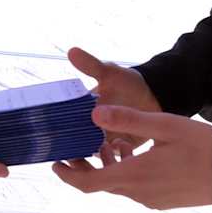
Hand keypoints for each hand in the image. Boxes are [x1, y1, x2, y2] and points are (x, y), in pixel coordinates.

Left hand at [52, 105, 211, 209]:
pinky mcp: (163, 201)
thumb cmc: (202, 146)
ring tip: (112, 144)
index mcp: (134, 174)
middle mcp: (139, 192)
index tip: (55, 163)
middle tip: (81, 145)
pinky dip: (127, 173)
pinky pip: (136, 188)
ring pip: (120, 185)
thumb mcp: (164, 125)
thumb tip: (94, 114)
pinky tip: (136, 154)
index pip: (89, 183)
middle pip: (102, 184)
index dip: (68, 175)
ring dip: (110, 167)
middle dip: (87, 165)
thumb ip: (129, 120)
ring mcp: (151, 199)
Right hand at [67, 47, 160, 163]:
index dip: (58, 129)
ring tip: (107, 145)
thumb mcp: (110, 73)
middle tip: (86, 144)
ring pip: (89, 155)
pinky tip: (123, 146)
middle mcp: (85, 128)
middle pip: (72, 142)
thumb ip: (92, 66)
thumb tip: (71, 50)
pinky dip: (112, 158)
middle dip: (74, 148)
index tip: (61, 131)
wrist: (153, 97)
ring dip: (94, 154)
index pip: (61, 123)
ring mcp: (100, 140)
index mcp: (78, 110)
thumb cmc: (128, 83)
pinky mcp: (116, 151)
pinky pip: (109, 161)